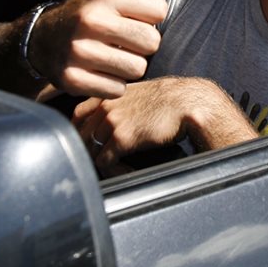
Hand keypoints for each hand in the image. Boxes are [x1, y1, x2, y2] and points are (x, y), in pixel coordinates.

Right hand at [28, 0, 167, 97]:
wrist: (38, 40)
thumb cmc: (81, 6)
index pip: (160, 12)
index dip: (148, 16)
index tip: (129, 16)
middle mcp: (91, 21)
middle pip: (152, 44)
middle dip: (140, 44)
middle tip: (120, 38)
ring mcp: (80, 52)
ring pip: (137, 69)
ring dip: (127, 65)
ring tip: (108, 54)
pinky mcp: (73, 80)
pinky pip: (117, 89)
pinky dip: (111, 84)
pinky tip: (96, 71)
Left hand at [73, 77, 257, 169]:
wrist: (190, 102)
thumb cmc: (171, 100)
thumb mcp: (139, 93)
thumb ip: (120, 104)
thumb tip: (114, 122)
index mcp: (108, 94)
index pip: (77, 116)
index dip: (79, 133)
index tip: (89, 145)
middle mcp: (104, 105)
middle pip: (80, 135)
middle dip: (88, 152)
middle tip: (103, 164)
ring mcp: (111, 121)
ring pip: (90, 151)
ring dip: (102, 165)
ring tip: (118, 171)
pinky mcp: (121, 138)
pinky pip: (104, 162)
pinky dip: (113, 172)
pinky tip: (126, 173)